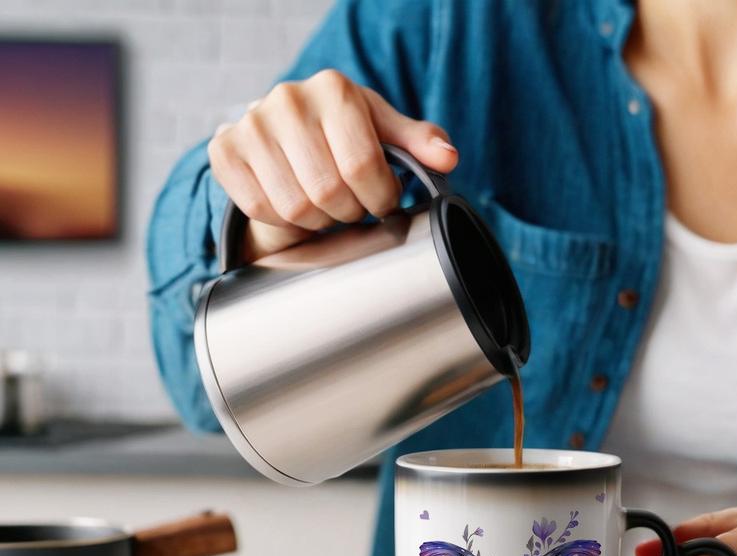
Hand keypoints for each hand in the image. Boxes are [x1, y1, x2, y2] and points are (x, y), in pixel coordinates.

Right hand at [208, 70, 458, 261]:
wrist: (282, 137)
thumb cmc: (341, 137)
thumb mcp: (382, 133)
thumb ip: (417, 144)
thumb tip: (447, 158)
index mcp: (334, 88)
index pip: (363, 166)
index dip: (378, 198)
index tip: (381, 201)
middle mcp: (287, 98)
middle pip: (329, 191)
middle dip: (348, 211)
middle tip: (350, 206)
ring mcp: (251, 124)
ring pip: (295, 206)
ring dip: (316, 220)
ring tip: (323, 207)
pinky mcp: (224, 150)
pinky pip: (260, 207)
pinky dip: (282, 219)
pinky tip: (292, 204)